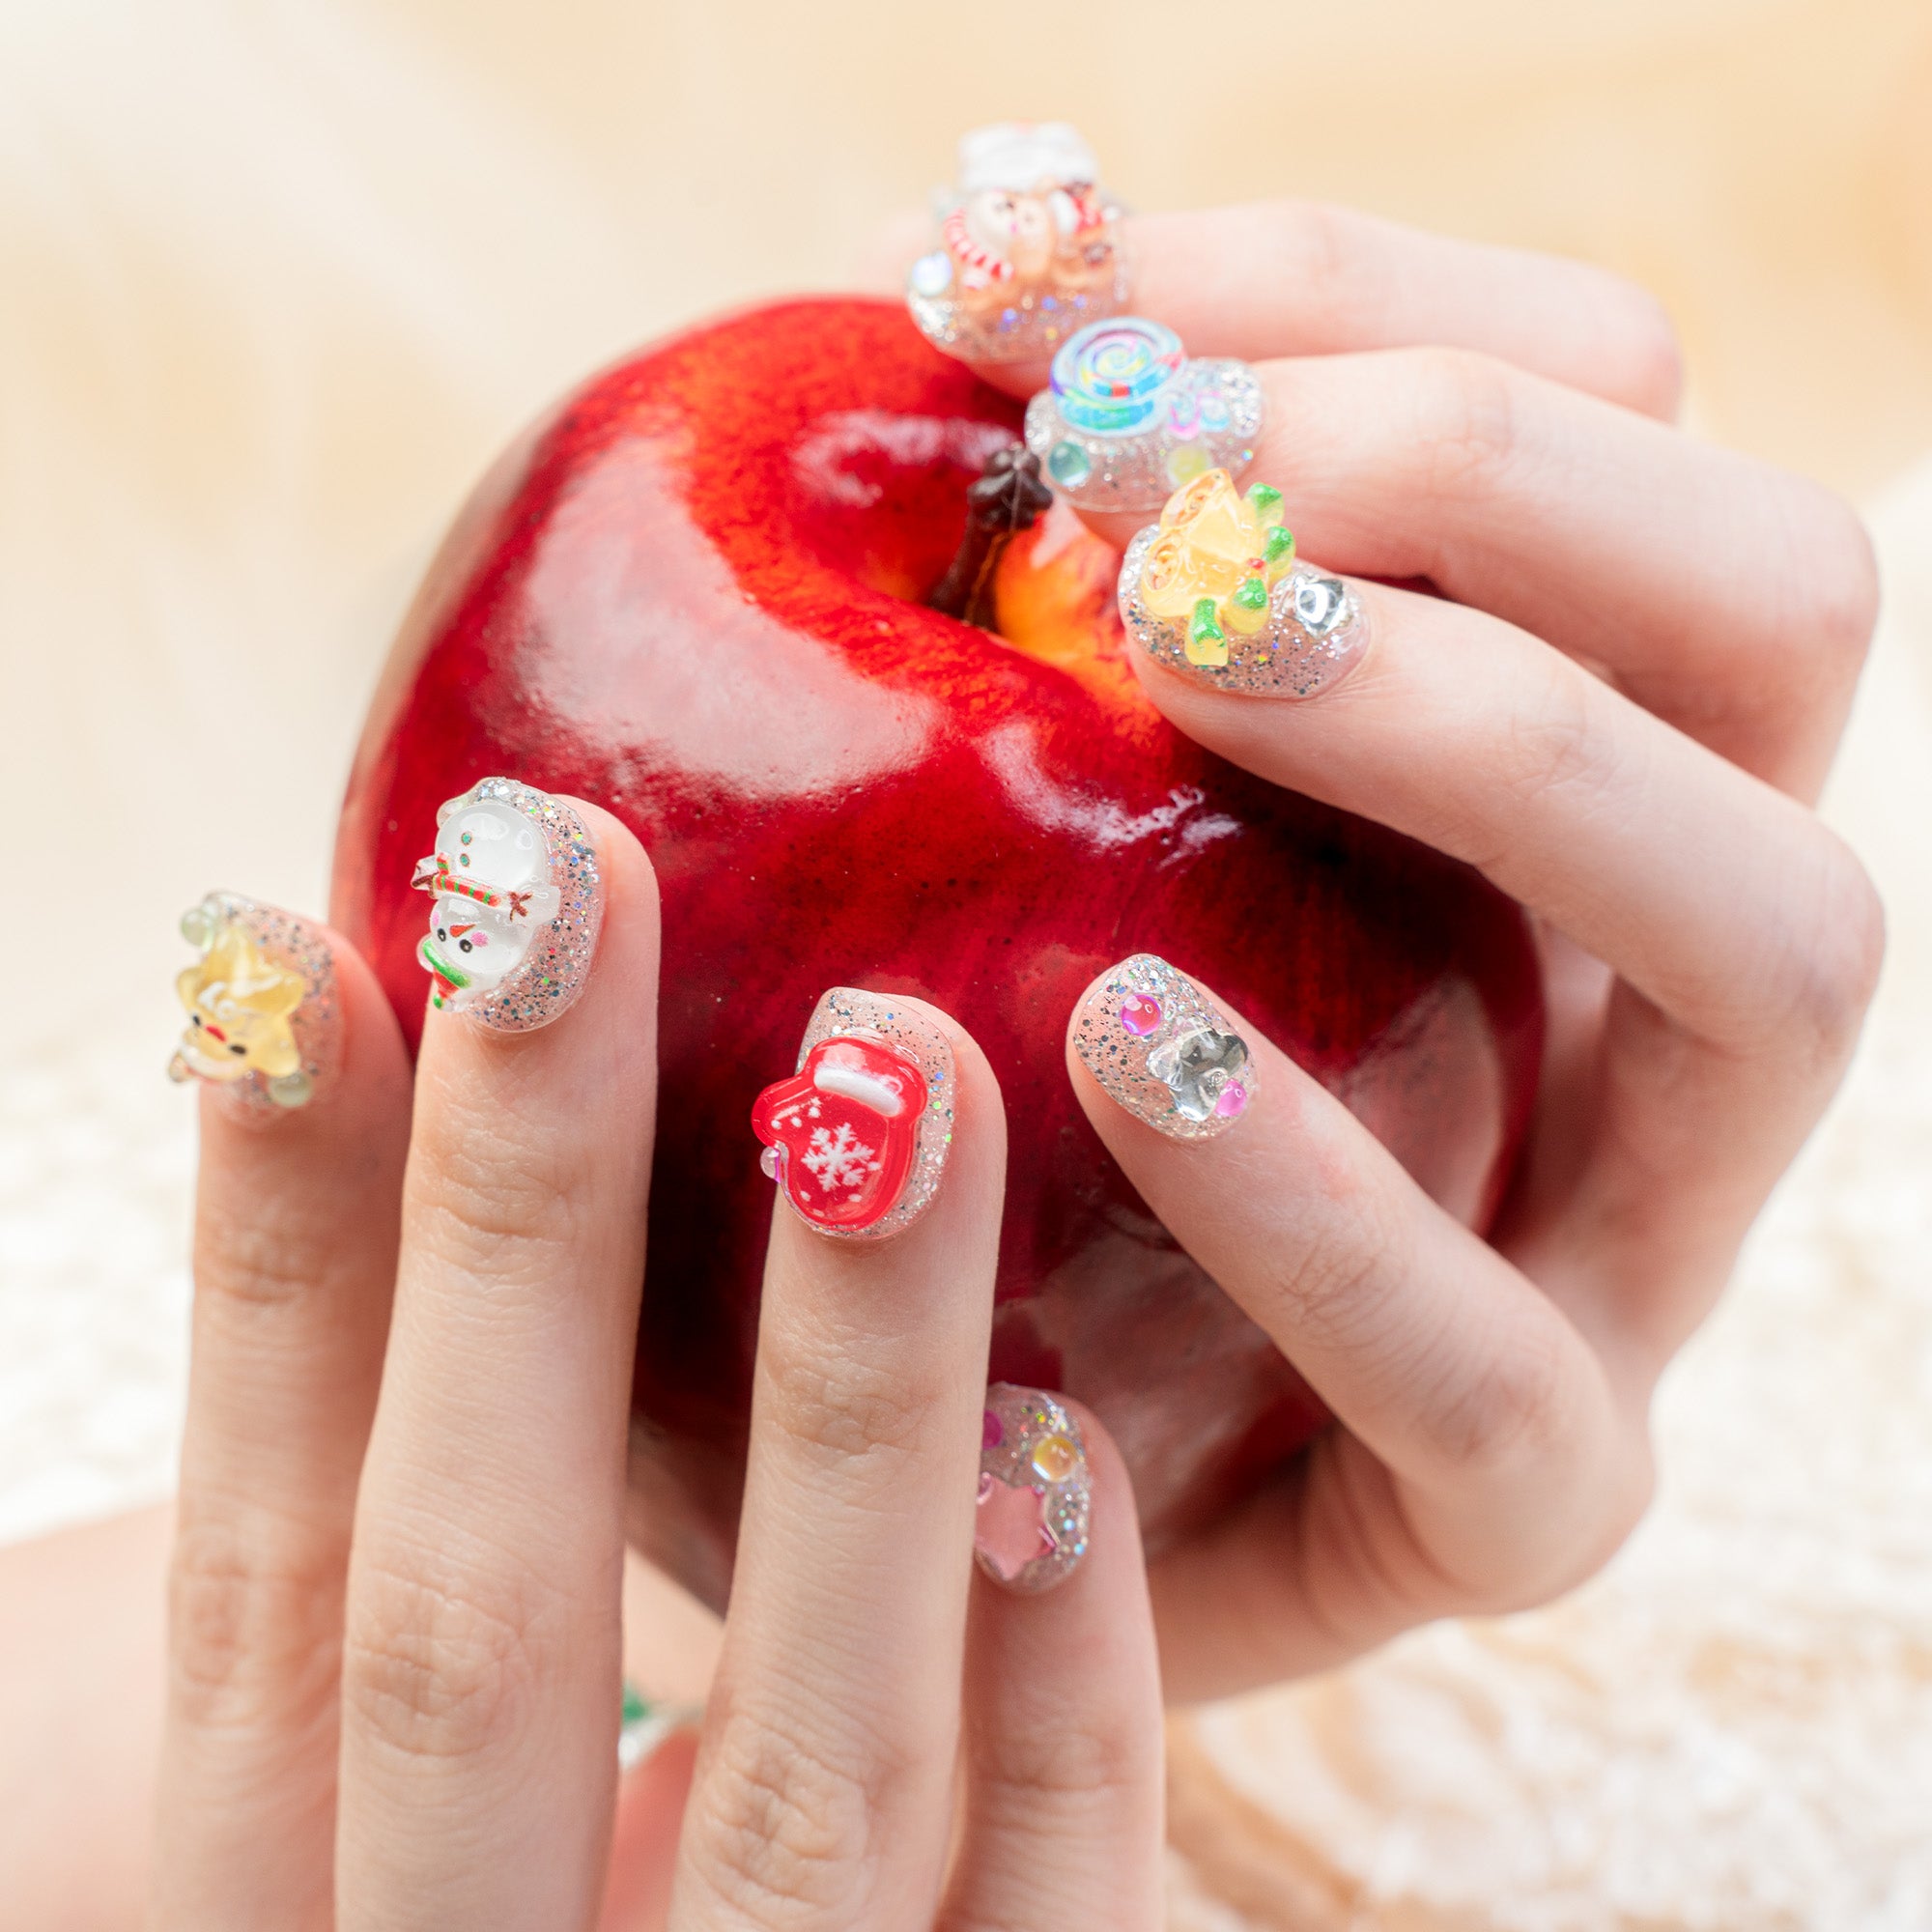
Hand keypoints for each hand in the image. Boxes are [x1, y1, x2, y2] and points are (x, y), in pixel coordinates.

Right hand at [152, 802, 1163, 1928]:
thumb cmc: (427, 1918)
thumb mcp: (341, 1804)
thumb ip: (367, 1589)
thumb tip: (325, 1154)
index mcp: (278, 1913)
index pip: (255, 1557)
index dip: (254, 1252)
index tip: (273, 943)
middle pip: (478, 1610)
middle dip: (510, 1234)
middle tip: (560, 886)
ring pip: (802, 1761)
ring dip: (852, 1405)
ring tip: (887, 1072)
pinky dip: (1060, 1709)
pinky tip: (1073, 1448)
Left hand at [952, 201, 1882, 1698]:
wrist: (895, 1464)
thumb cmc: (921, 1076)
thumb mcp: (937, 773)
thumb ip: (985, 546)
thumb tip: (971, 253)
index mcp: (1550, 753)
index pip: (1598, 408)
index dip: (1335, 293)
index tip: (1019, 284)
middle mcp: (1647, 958)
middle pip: (1774, 613)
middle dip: (1485, 465)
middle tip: (1153, 476)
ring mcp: (1630, 1232)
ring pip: (1780, 942)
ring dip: (1500, 745)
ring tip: (1186, 653)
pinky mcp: (1527, 1490)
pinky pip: (1504, 1366)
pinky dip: (1326, 1201)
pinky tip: (1113, 1040)